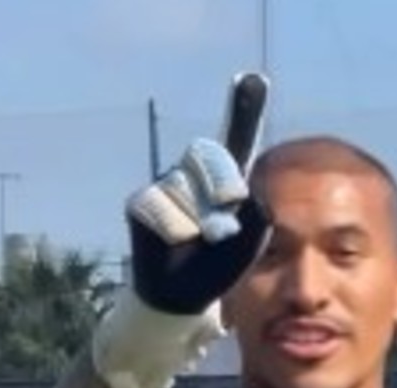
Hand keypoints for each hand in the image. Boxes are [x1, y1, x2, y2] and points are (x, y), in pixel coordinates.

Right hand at [91, 73, 270, 387]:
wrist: (180, 298)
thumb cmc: (219, 268)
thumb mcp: (248, 244)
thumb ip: (255, 217)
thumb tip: (247, 196)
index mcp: (223, 181)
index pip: (234, 140)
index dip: (243, 110)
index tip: (254, 79)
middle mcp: (192, 175)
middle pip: (209, 158)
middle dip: (222, 184)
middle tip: (227, 216)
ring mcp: (165, 186)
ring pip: (185, 185)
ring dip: (200, 218)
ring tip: (204, 241)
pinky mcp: (141, 202)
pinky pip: (161, 205)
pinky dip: (176, 229)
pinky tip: (178, 243)